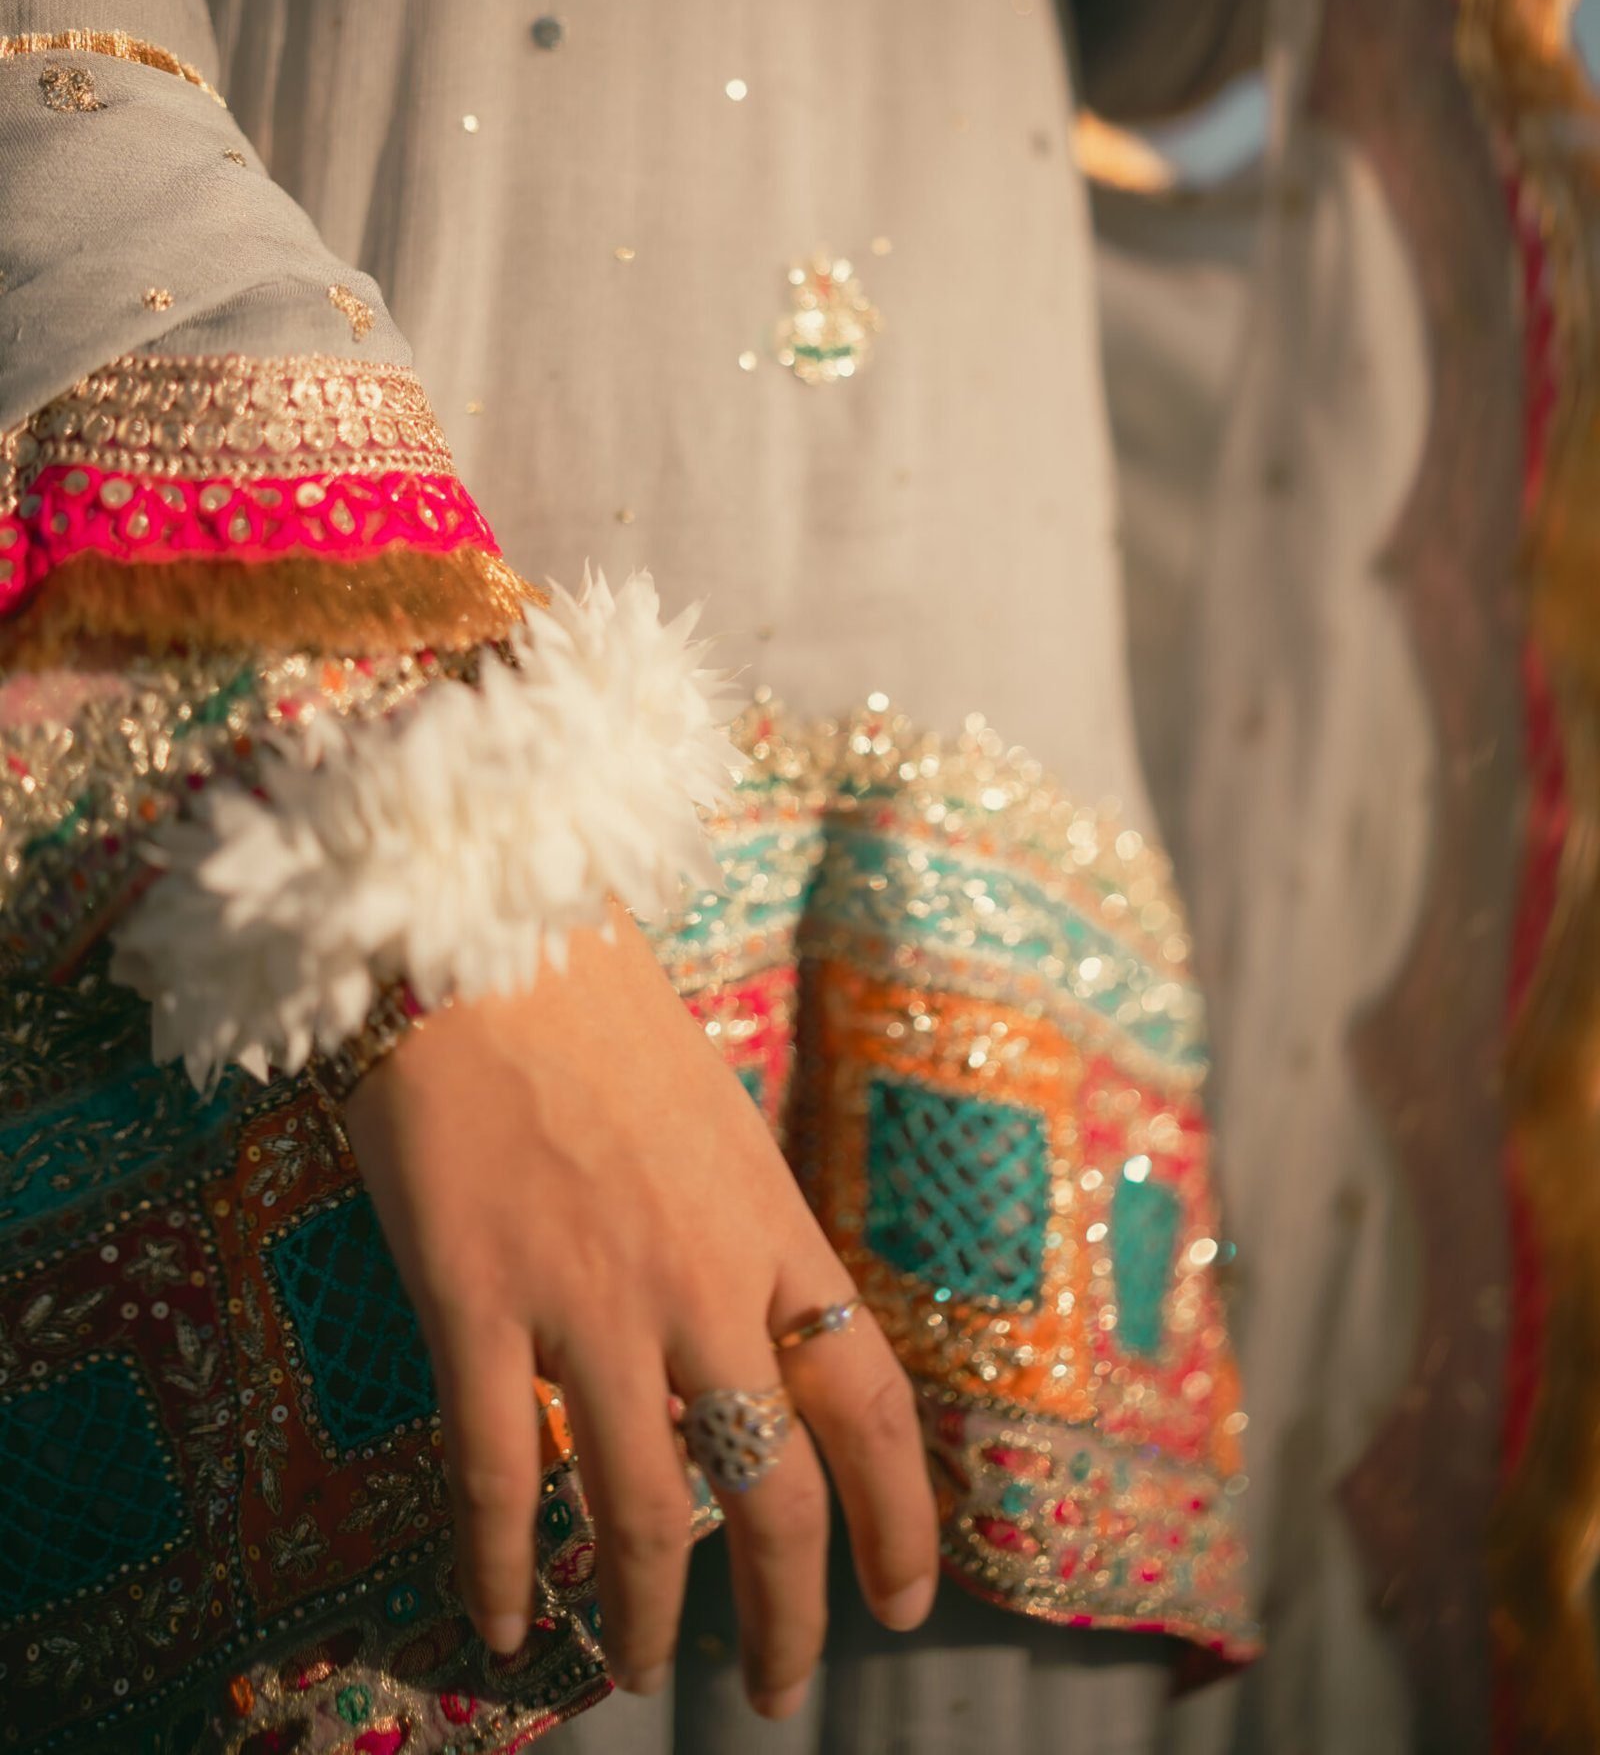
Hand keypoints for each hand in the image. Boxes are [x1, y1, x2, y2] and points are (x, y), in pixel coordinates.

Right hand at [343, 912, 939, 1718]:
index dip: (901, 1521)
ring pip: (647, 1514)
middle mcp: (703, 1285)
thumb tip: (751, 1334)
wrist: (483, 935)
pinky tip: (503, 1622)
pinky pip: (499, 1477)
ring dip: (646, 1616)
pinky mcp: (479, 1305)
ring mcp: (591, 1302)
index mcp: (774, 1230)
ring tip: (635, 1670)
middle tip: (781, 1689)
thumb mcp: (714, 1119)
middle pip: (777, 1493)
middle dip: (791, 1615)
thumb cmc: (596, 1009)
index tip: (905, 1601)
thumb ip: (738, 1234)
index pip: (872, 1404)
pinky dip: (501, 1567)